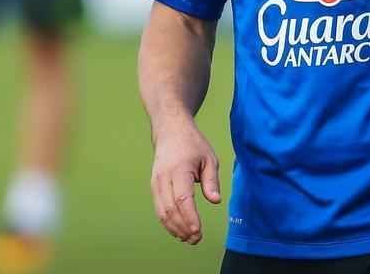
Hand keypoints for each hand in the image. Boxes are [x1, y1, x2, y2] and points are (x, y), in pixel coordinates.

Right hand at [150, 118, 220, 244]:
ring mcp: (156, 182)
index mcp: (179, 169)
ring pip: (161, 211)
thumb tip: (215, 201)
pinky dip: (167, 222)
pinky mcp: (153, 185)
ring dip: (174, 228)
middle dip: (183, 228)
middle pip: (170, 209)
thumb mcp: (209, 158)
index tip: (198, 231)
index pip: (182, 199)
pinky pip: (158, 207)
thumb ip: (212, 180)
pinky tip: (178, 229)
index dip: (190, 217)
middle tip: (196, 239)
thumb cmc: (192, 144)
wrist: (170, 130)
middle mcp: (163, 177)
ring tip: (188, 239)